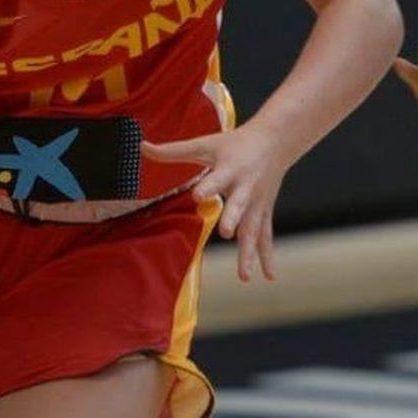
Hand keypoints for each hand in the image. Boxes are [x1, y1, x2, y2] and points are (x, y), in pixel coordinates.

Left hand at [142, 126, 290, 282]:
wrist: (275, 141)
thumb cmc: (234, 143)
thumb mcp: (205, 144)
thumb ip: (173, 150)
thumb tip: (142, 147)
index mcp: (228, 169)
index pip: (216, 179)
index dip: (207, 187)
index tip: (197, 196)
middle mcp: (245, 187)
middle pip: (239, 205)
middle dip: (233, 218)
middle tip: (226, 233)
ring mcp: (256, 203)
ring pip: (253, 228)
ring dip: (249, 252)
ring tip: (244, 277)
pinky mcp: (264, 211)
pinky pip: (265, 236)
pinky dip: (267, 256)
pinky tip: (268, 276)